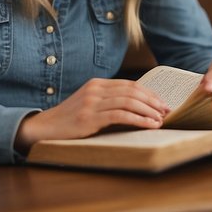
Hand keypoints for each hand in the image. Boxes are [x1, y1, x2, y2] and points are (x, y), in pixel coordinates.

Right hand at [14, 77, 168, 151]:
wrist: (45, 128)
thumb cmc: (71, 120)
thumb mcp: (90, 105)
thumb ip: (109, 102)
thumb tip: (139, 109)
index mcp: (98, 84)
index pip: (130, 85)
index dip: (149, 93)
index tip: (162, 103)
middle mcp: (96, 89)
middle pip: (132, 91)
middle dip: (153, 101)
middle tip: (166, 111)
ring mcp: (92, 102)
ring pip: (129, 101)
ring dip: (148, 111)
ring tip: (160, 119)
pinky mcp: (89, 117)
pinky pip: (120, 115)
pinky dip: (138, 119)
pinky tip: (149, 125)